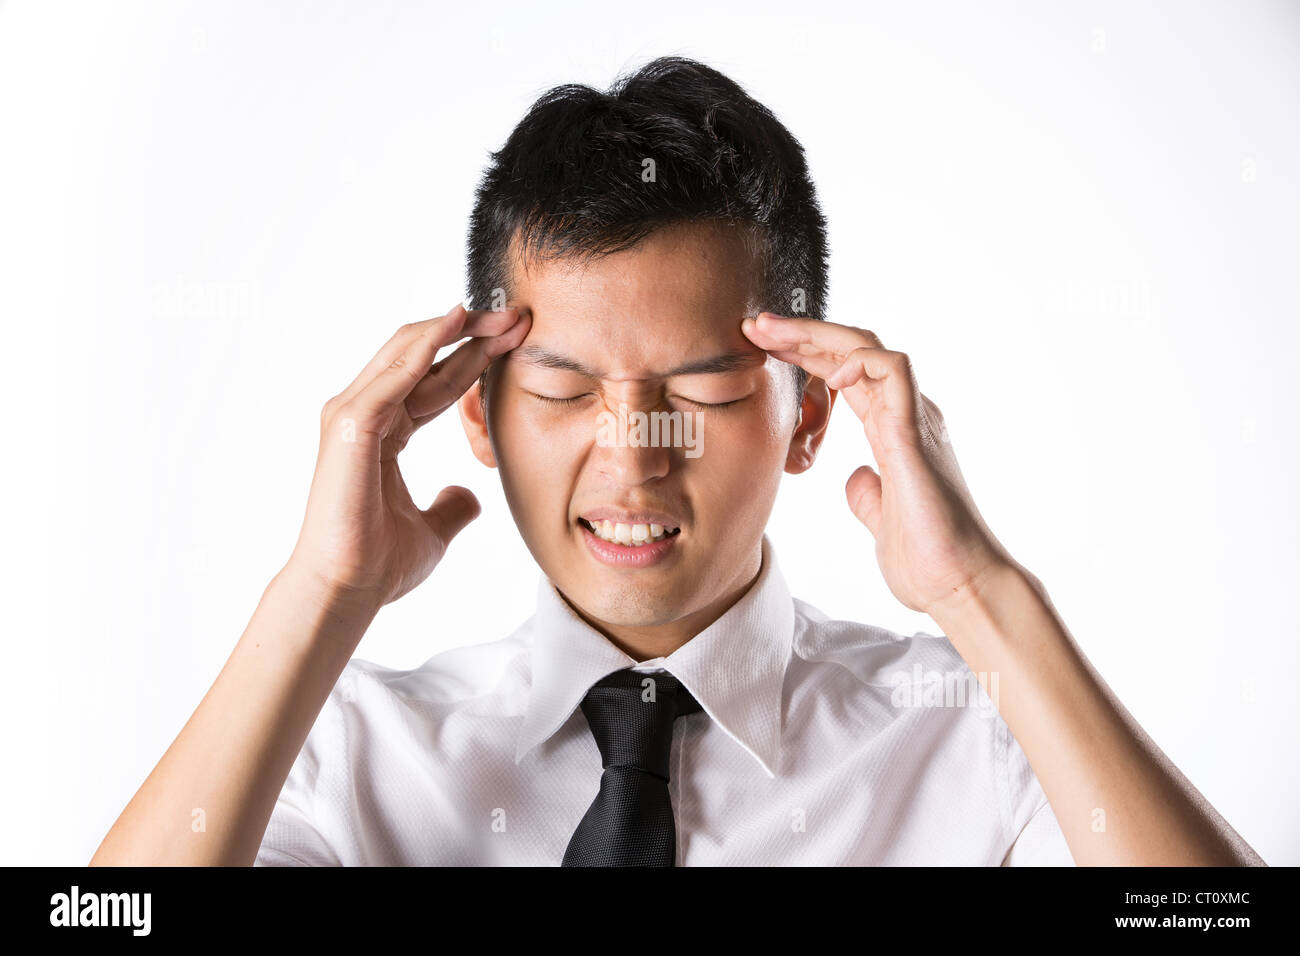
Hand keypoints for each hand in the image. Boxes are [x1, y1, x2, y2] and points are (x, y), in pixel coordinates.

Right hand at [289, 303, 530, 610]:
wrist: (348, 590)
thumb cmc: (378, 564)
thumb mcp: (432, 529)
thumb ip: (451, 507)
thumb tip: (469, 497)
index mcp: (382, 432)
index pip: (433, 380)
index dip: (473, 359)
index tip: (515, 342)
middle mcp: (363, 414)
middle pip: (422, 356)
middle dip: (471, 334)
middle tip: (516, 316)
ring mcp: (352, 415)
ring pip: (407, 352)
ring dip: (456, 330)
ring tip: (501, 315)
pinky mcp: (351, 423)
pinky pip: (395, 373)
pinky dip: (426, 344)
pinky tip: (457, 324)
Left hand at [742, 312, 1014, 616]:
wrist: (960, 588)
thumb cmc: (927, 561)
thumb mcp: (880, 520)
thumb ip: (868, 495)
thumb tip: (855, 478)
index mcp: (894, 432)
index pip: (846, 375)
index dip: (805, 356)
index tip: (762, 347)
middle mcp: (906, 416)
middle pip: (852, 352)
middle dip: (801, 334)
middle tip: (755, 326)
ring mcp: (915, 420)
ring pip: (870, 348)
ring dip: (817, 335)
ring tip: (771, 331)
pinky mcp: (917, 434)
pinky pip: (895, 370)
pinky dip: (861, 359)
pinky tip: (829, 369)